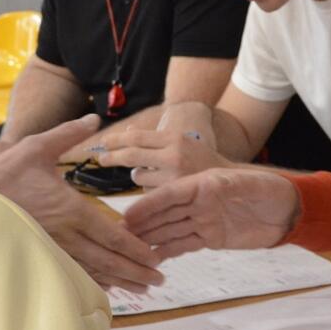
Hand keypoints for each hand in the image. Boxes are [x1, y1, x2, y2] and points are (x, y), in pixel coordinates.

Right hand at [0, 115, 163, 291]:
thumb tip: (93, 118)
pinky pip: (72, 273)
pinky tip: (107, 288)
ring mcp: (53, 249)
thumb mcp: (38, 147)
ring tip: (141, 290)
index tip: (155, 258)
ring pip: (93, 271)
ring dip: (119, 282)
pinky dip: (93, 282)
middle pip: (109, 260)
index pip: (112, 235)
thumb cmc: (5, 173)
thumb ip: (69, 134)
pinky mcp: (41, 255)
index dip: (136, 249)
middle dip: (136, 272)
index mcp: (72, 209)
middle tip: (159, 282)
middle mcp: (66, 234)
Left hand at [95, 128, 226, 188]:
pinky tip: (163, 187)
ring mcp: (174, 178)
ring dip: (138, 175)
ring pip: (138, 177)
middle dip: (112, 157)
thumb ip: (153, 138)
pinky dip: (150, 190)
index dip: (116, 140)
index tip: (103, 143)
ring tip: (151, 173)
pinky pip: (149, 193)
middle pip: (131, 156)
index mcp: (174, 139)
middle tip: (102, 158)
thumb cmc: (199, 157)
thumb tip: (126, 133)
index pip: (136, 137)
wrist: (228, 179)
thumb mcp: (179, 141)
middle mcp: (174, 156)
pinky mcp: (173, 196)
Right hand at [122, 167, 299, 257]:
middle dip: (141, 224)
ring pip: (169, 230)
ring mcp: (203, 220)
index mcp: (203, 184)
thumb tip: (209, 184)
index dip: (148, 204)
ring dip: (149, 239)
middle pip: (164, 213)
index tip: (128, 215)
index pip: (170, 194)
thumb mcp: (250, 184)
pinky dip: (167, 251)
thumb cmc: (271, 190)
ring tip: (127, 249)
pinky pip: (183, 244)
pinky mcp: (210, 237)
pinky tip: (150, 258)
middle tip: (117, 236)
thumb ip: (229, 185)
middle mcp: (199, 201)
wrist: (288, 211)